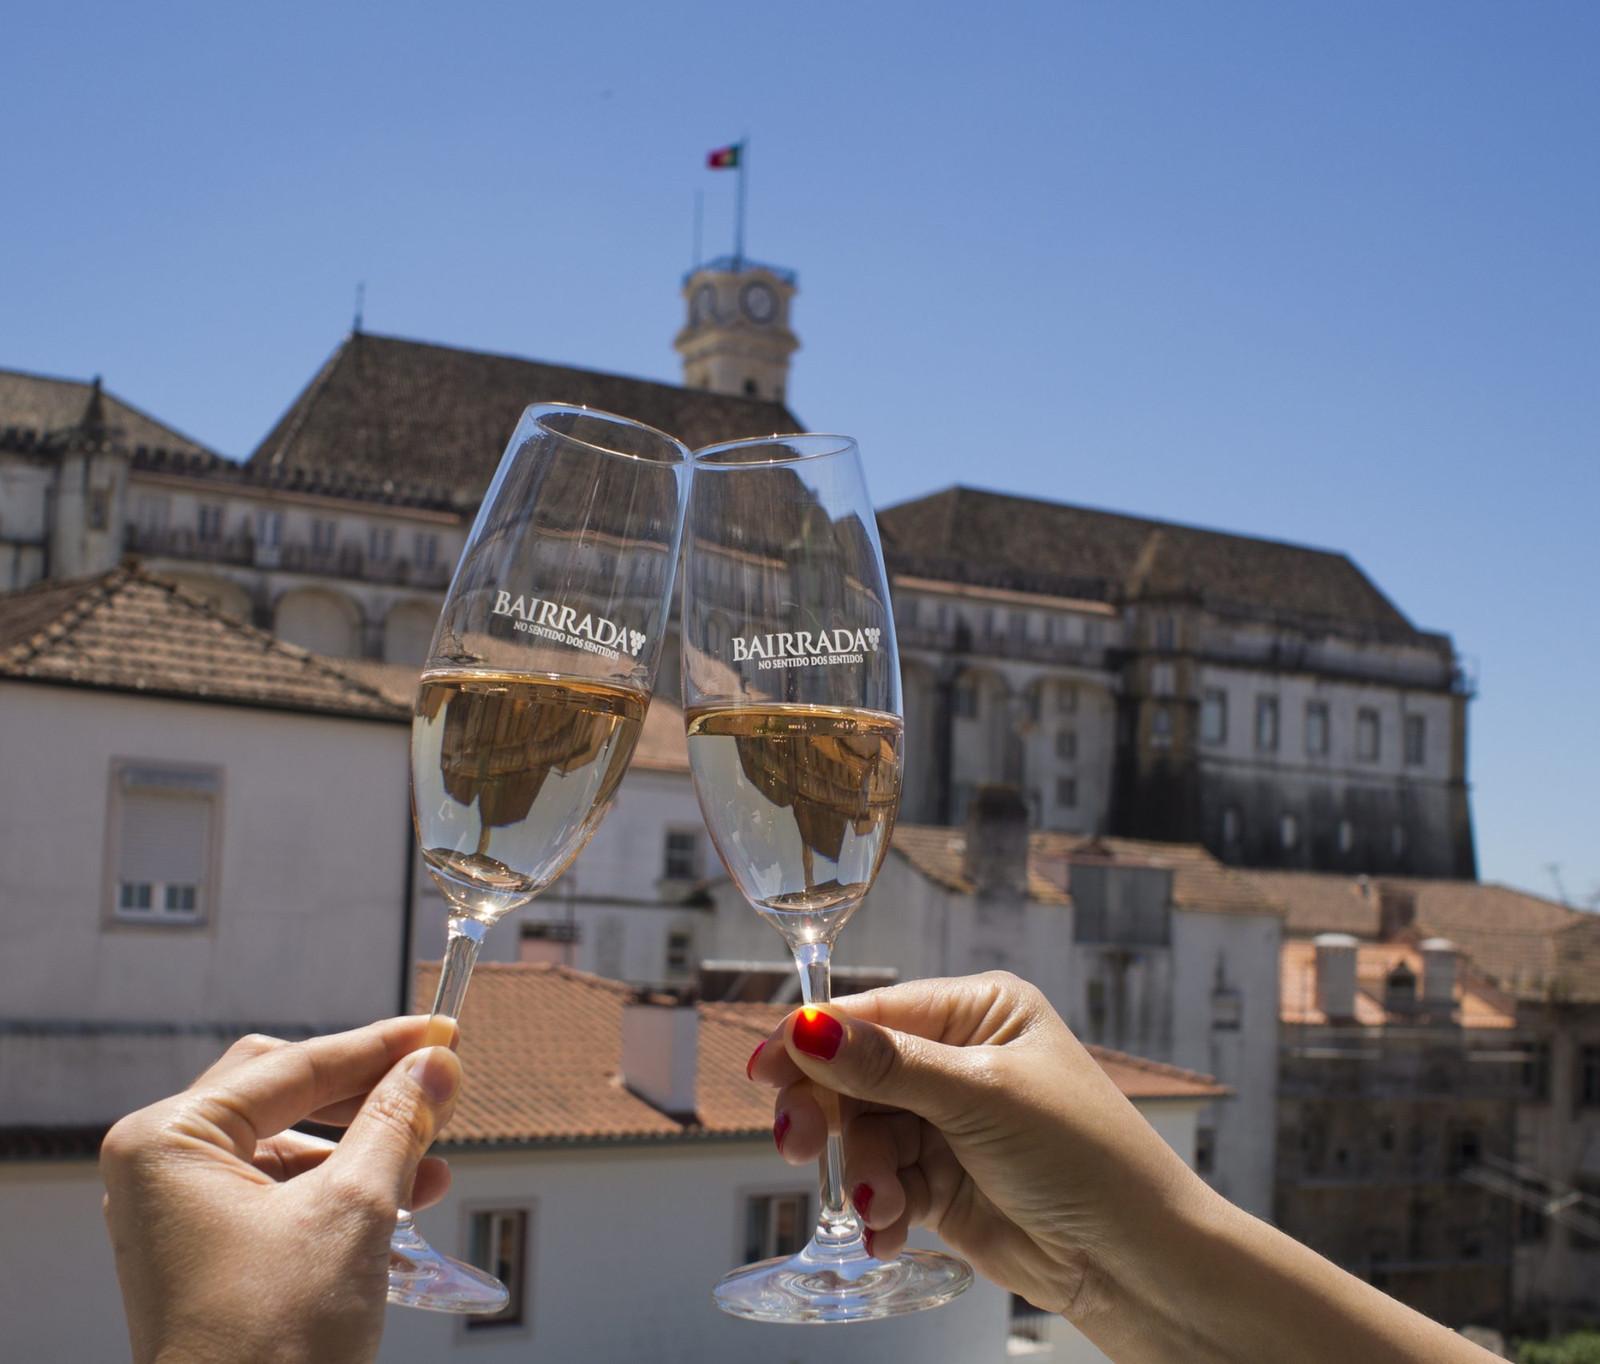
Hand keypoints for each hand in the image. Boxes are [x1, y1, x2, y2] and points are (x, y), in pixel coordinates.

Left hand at [101, 1017, 461, 1363]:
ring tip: (434, 1167)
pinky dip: (343, 1190)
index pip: (293, 1064)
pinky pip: (281, 1192)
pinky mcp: (206, 1253)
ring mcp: (180, 1215)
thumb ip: (397, 1122)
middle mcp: (161, 1170)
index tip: (442, 1033)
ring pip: (289, 1144)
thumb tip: (436, 1062)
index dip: (378, 1047)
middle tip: (438, 1087)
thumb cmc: (273, 1344)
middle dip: (368, 1098)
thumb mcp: (353, 1212)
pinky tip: (404, 1202)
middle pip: (285, 1094)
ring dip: (366, 1149)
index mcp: (169, 1142)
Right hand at [748, 971, 1196, 1316]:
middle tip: (798, 1145)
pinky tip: (890, 1230)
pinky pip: (883, 1183)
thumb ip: (888, 1066)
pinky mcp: (943, 1181)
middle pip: (857, 1075)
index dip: (814, 1039)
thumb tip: (808, 1028)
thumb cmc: (1088, 1157)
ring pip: (864, 1136)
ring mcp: (949, 1122)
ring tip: (885, 1208)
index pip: (876, 1013)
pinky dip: (880, 1209)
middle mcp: (959, 1059)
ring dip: (865, 1175)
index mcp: (980, 1011)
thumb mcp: (981, 1098)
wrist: (1137, 1260)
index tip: (764, 1067)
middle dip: (829, 1115)